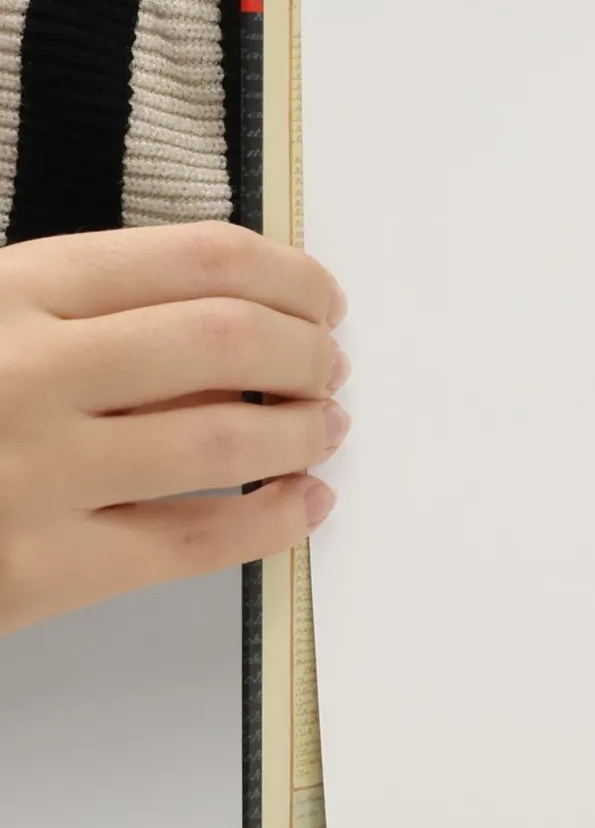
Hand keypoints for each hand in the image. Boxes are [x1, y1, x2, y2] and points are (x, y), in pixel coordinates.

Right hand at [0, 221, 348, 634]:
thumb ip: (90, 309)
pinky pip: (197, 543)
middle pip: (229, 340)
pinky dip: (276, 522)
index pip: (198, 257)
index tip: (321, 296)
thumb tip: (245, 319)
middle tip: (330, 366)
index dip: (289, 275)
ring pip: (227, 439)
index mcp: (12, 291)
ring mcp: (35, 473)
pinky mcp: (42, 569)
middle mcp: (28, 371)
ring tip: (324, 428)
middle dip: (307, 351)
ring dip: (304, 431)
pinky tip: (307, 504)